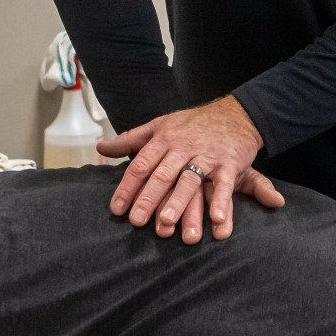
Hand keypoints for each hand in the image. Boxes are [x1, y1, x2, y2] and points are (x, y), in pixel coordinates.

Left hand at [98, 96, 284, 243]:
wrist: (234, 113)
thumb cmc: (192, 124)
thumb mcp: (160, 125)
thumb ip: (130, 140)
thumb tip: (101, 147)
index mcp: (164, 139)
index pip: (141, 164)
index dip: (127, 187)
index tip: (116, 208)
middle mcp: (183, 147)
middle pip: (162, 174)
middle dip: (148, 197)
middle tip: (136, 221)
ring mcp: (207, 155)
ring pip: (190, 180)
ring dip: (178, 201)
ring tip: (167, 221)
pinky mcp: (229, 163)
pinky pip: (224, 183)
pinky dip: (221, 200)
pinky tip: (216, 218)